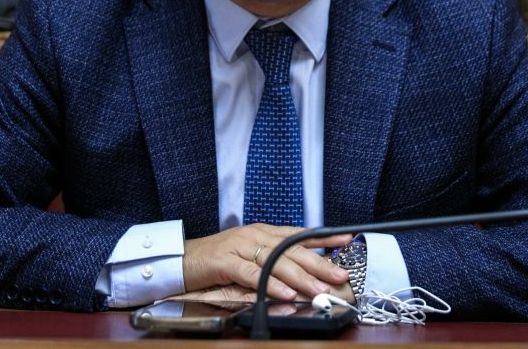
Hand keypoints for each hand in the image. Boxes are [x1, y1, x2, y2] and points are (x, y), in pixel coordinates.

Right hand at [182, 224, 351, 300]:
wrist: (181, 259)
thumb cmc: (217, 260)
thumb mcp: (249, 256)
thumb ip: (273, 260)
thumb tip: (303, 273)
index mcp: (263, 233)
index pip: (298, 234)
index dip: (323, 238)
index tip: (346, 241)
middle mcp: (255, 236)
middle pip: (292, 249)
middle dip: (319, 263)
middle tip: (339, 276)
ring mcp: (239, 247)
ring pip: (275, 261)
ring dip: (300, 277)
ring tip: (318, 289)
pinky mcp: (224, 262)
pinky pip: (251, 274)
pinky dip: (269, 284)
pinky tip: (284, 293)